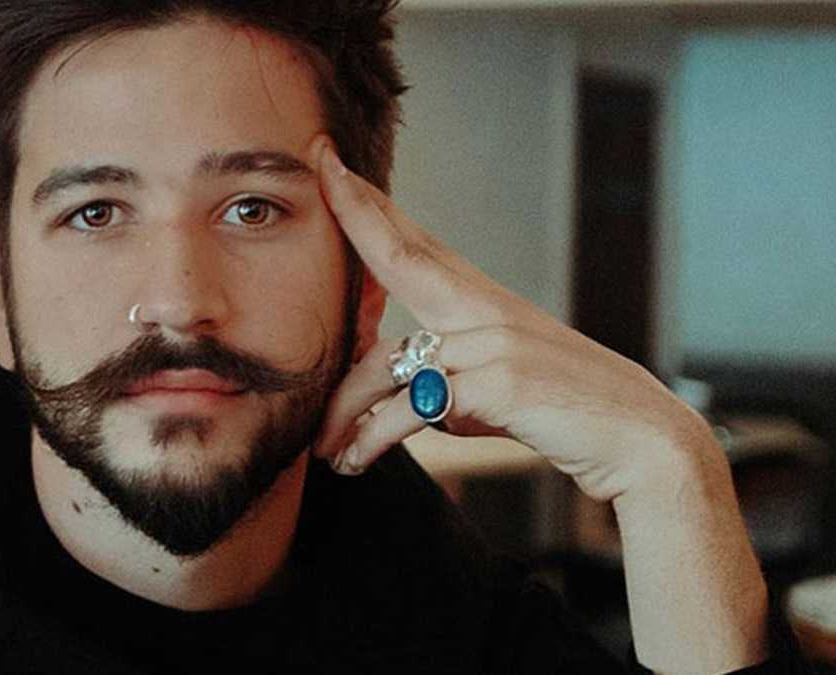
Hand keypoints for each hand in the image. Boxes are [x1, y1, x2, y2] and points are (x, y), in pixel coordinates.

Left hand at [312, 141, 720, 502]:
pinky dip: (372, 438)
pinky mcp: (497, 384)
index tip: (335, 166)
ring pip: (386, 363)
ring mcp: (493, 342)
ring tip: (323, 447)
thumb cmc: (570, 415)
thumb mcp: (500, 389)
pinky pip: (409, 410)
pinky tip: (352, 459)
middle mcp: (486, 311)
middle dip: (355, 211)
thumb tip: (409, 401)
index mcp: (484, 304)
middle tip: (316, 170)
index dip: (374, 205)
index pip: (418, 245)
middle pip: (405, 253)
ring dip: (345, 411)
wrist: (644, 444)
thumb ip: (450, 382)